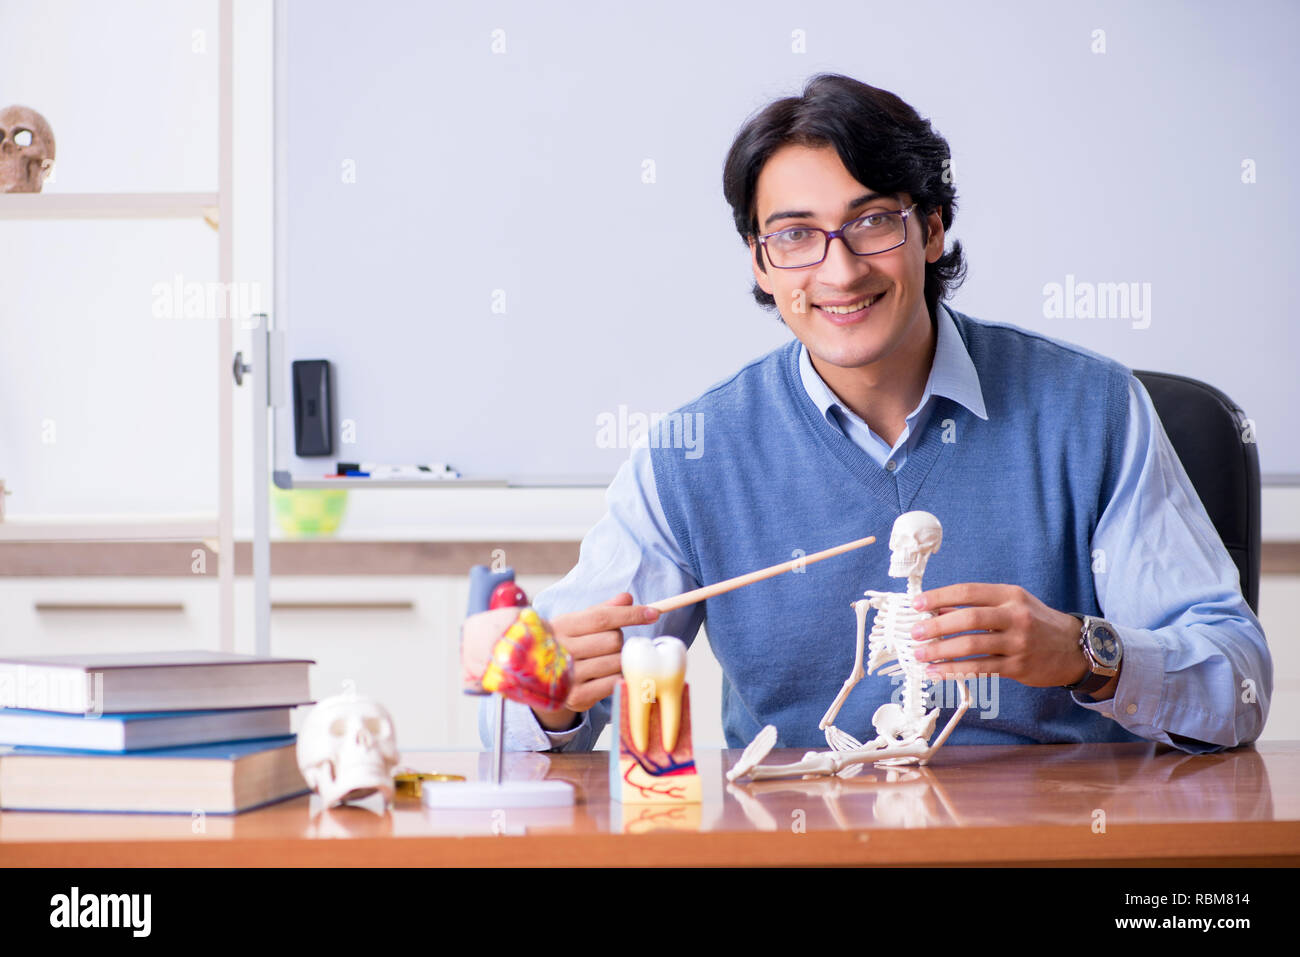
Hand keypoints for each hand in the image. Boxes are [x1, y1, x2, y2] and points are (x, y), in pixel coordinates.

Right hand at [532, 593, 659, 731]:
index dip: (631, 614)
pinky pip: (613, 682)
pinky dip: (618, 676)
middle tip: (608, 644)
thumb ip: (603, 610)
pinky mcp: (577, 697)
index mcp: (562, 625)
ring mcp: (569, 675)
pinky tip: (609, 673)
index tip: (653, 613)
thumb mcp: (579, 623)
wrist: (542, 679)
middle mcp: (562, 650)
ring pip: (616, 662)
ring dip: (620, 659)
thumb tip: (627, 598)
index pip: (602, 617)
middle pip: (612, 640)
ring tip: (606, 659)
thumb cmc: (567, 643)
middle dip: (619, 640)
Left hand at [909, 583, 1087, 687]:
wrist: (1075, 648)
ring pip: (973, 645)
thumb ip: (977, 606)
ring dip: (941, 651)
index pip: (968, 592)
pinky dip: (955, 670)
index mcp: (1010, 595)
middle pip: (969, 618)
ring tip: (920, 654)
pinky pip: (980, 668)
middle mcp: (1015, 616)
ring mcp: (1018, 642)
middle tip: (914, 633)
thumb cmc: (1036, 623)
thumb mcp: (1011, 605)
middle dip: (937, 625)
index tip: (917, 604)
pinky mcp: (1018, 666)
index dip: (940, 596)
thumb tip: (937, 609)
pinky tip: (937, 671)